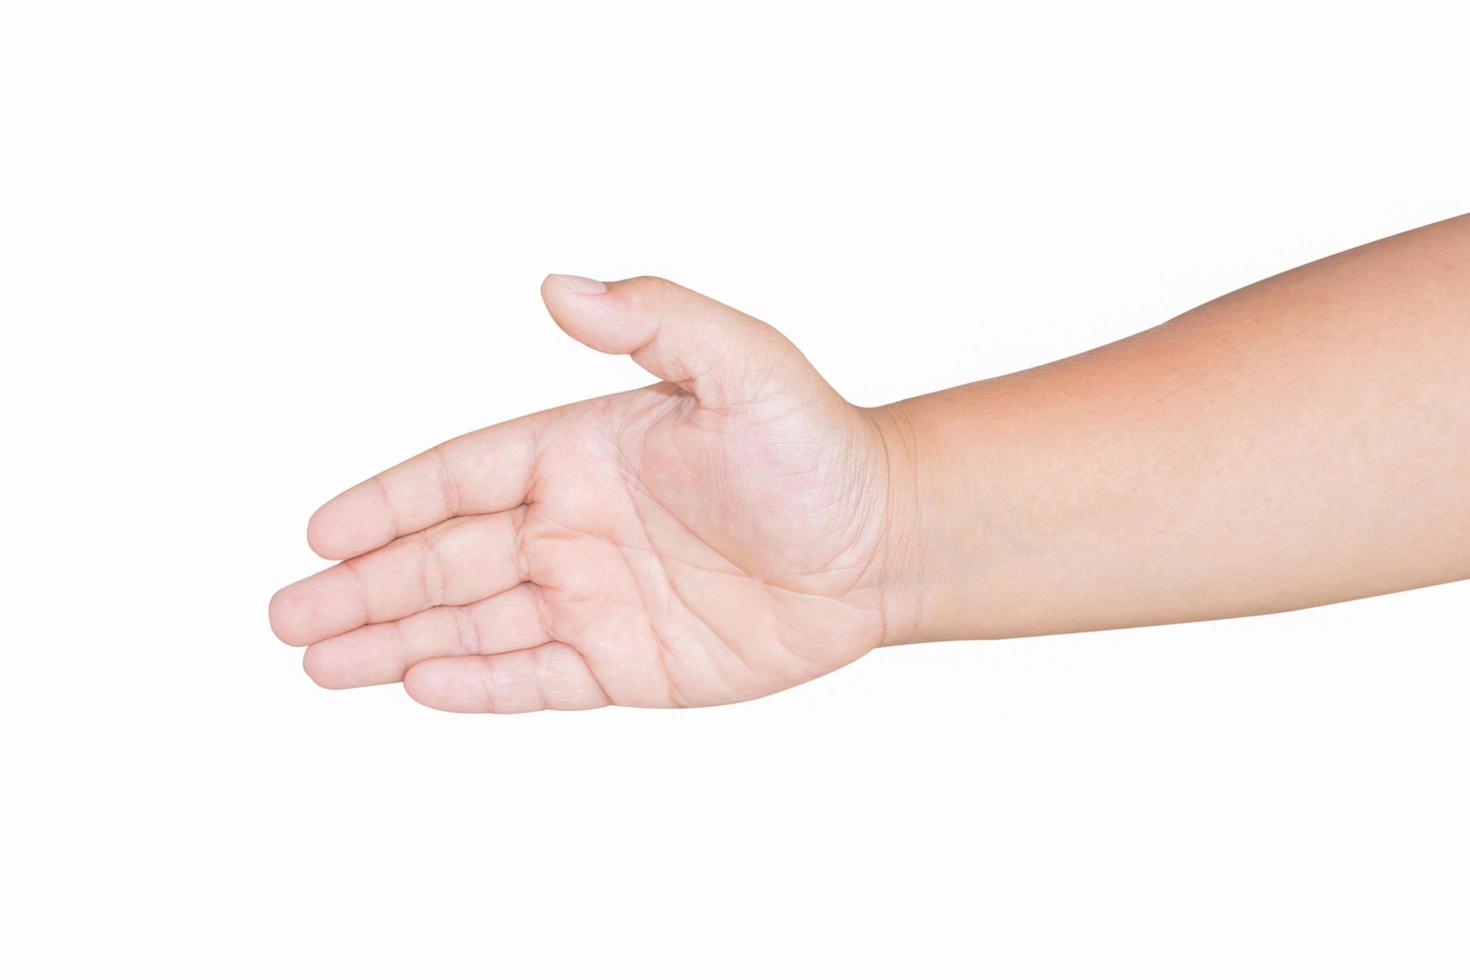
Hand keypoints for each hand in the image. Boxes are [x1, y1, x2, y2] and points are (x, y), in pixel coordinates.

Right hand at [269, 275, 909, 711]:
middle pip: (444, 557)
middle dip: (362, 586)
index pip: (458, 477)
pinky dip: (478, 684)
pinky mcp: (631, 664)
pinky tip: (417, 685)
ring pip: (474, 624)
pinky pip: (538, 677)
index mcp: (580, 451)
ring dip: (395, 641)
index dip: (386, 504)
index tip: (318, 530)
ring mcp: (598, 597)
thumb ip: (652, 320)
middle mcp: (574, 524)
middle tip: (286, 616)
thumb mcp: (742, 364)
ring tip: (320, 663)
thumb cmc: (816, 447)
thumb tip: (556, 287)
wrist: (884, 543)